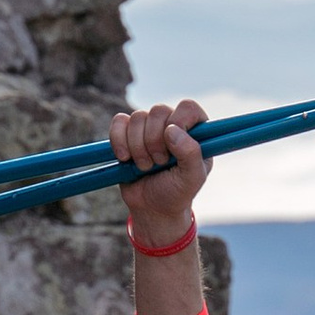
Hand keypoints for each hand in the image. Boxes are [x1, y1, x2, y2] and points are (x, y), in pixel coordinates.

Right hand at [112, 98, 207, 250]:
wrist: (151, 207)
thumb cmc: (177, 192)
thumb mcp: (192, 178)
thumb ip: (191, 154)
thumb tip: (172, 130)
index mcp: (195, 131)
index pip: (188, 107)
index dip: (178, 121)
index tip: (172, 143)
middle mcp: (173, 124)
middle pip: (159, 111)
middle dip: (155, 141)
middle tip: (160, 163)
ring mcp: (149, 127)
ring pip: (137, 117)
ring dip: (138, 147)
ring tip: (146, 166)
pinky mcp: (127, 133)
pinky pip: (119, 122)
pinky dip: (119, 140)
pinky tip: (125, 158)